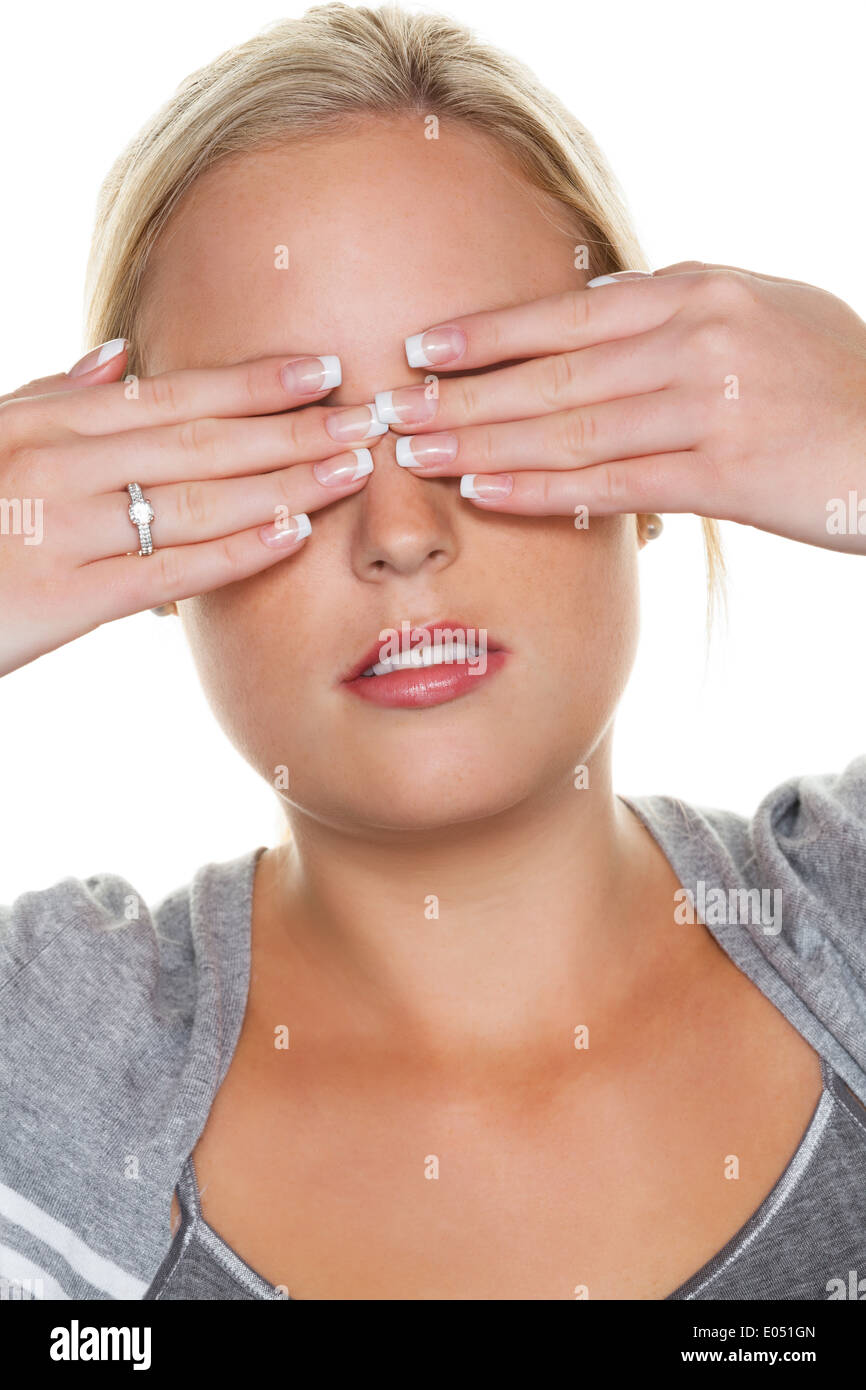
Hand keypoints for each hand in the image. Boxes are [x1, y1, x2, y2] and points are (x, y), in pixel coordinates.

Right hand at [0, 341, 386, 676]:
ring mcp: (64, 528)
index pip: (170, 395)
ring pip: (198, 499)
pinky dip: (238, 550)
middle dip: (293, 427)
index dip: (252, 382)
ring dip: (286, 481)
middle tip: (370, 414)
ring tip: (353, 467)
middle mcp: (60, 464)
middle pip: (201, 441)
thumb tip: (120, 351)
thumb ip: (54, 395)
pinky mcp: (68, 598)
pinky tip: (295, 532)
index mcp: (47, 422)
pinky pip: (171, 568)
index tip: (320, 370)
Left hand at [376, 262, 865, 553]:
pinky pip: (613, 483)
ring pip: (570, 427)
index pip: (568, 313)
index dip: (487, 333)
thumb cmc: (834, 375)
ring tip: (415, 455)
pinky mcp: (726, 473)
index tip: (421, 347)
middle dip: (461, 396)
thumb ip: (677, 319)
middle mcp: (693, 337)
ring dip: (481, 442)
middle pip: (552, 372)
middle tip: (389, 411)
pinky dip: (542, 488)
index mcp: (696, 291)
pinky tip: (487, 492)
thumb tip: (599, 324)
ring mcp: (708, 403)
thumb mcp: (758, 314)